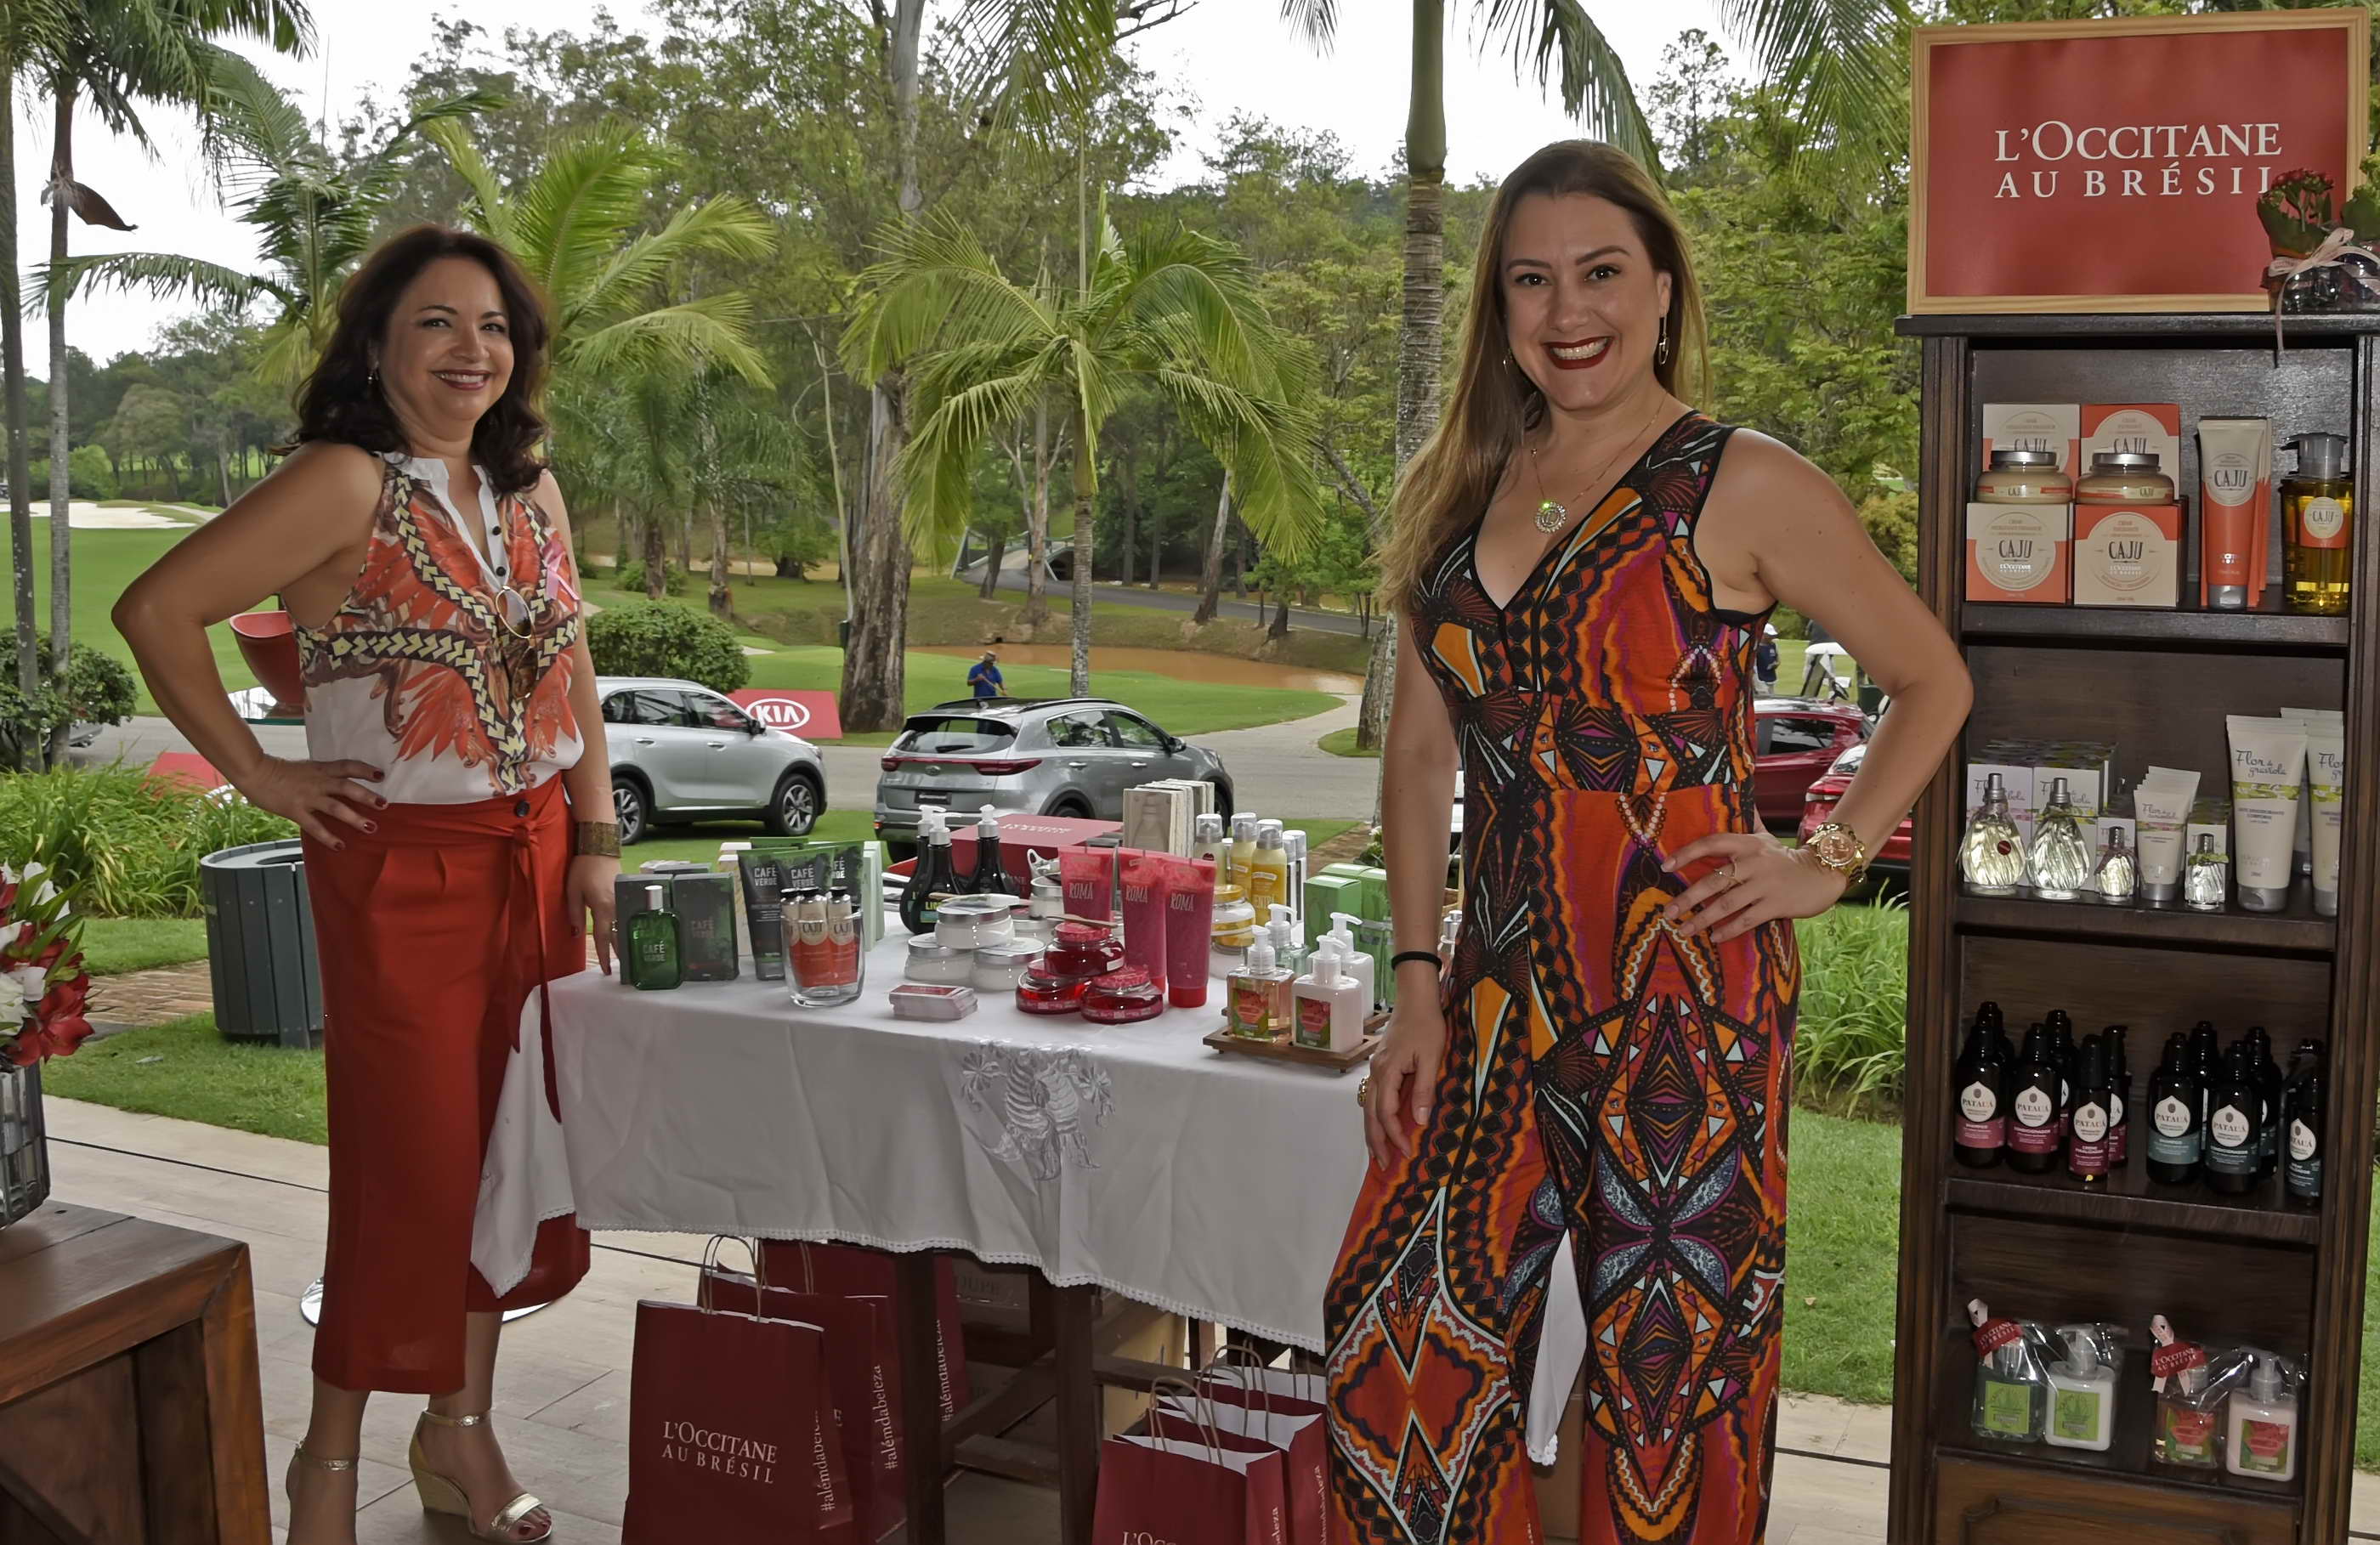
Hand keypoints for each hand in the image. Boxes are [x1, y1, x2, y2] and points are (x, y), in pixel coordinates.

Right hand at [236, 756, 383, 847]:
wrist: (255, 772)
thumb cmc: (278, 770)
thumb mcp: (305, 768)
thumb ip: (320, 776)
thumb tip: (335, 784)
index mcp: (320, 769)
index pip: (347, 766)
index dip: (365, 769)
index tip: (381, 775)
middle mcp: (318, 782)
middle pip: (347, 787)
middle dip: (367, 796)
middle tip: (384, 805)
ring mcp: (307, 797)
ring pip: (336, 807)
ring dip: (354, 818)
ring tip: (371, 827)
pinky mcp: (296, 811)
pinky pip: (315, 826)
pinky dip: (328, 837)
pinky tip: (340, 846)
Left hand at [569, 854, 619, 974]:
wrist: (600, 849)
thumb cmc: (583, 869)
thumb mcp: (573, 891)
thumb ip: (575, 913)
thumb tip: (576, 933)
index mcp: (603, 908)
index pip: (604, 938)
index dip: (605, 955)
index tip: (606, 971)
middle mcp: (617, 907)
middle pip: (620, 935)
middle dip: (622, 953)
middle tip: (624, 971)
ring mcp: (623, 901)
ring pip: (625, 927)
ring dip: (625, 942)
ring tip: (627, 957)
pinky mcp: (625, 896)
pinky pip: (626, 916)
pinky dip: (627, 928)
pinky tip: (628, 935)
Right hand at [1362, 995, 1447, 1170]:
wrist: (1416, 998)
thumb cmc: (1427, 1025)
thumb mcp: (1431, 1057)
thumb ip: (1424, 1089)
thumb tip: (1419, 1121)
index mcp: (1387, 1072)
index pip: (1387, 1113)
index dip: (1395, 1135)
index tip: (1407, 1153)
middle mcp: (1376, 1073)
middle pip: (1371, 1115)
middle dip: (1376, 1141)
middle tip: (1384, 1165)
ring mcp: (1375, 1069)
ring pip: (1368, 1107)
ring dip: (1372, 1131)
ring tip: (1377, 1153)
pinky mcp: (1381, 1065)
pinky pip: (1373, 1097)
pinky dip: (1374, 1116)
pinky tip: (1380, 1124)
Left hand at [1662, 829, 1847, 942]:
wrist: (1822, 874)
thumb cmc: (1785, 859)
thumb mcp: (1765, 837)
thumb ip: (1747, 822)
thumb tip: (1733, 794)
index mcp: (1747, 844)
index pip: (1711, 843)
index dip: (1686, 853)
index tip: (1665, 866)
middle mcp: (1754, 862)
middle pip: (1713, 880)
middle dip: (1687, 898)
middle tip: (1668, 912)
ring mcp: (1765, 884)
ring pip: (1727, 904)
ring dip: (1702, 919)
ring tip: (1685, 929)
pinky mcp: (1776, 904)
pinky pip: (1747, 919)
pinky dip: (1729, 930)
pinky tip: (1714, 937)